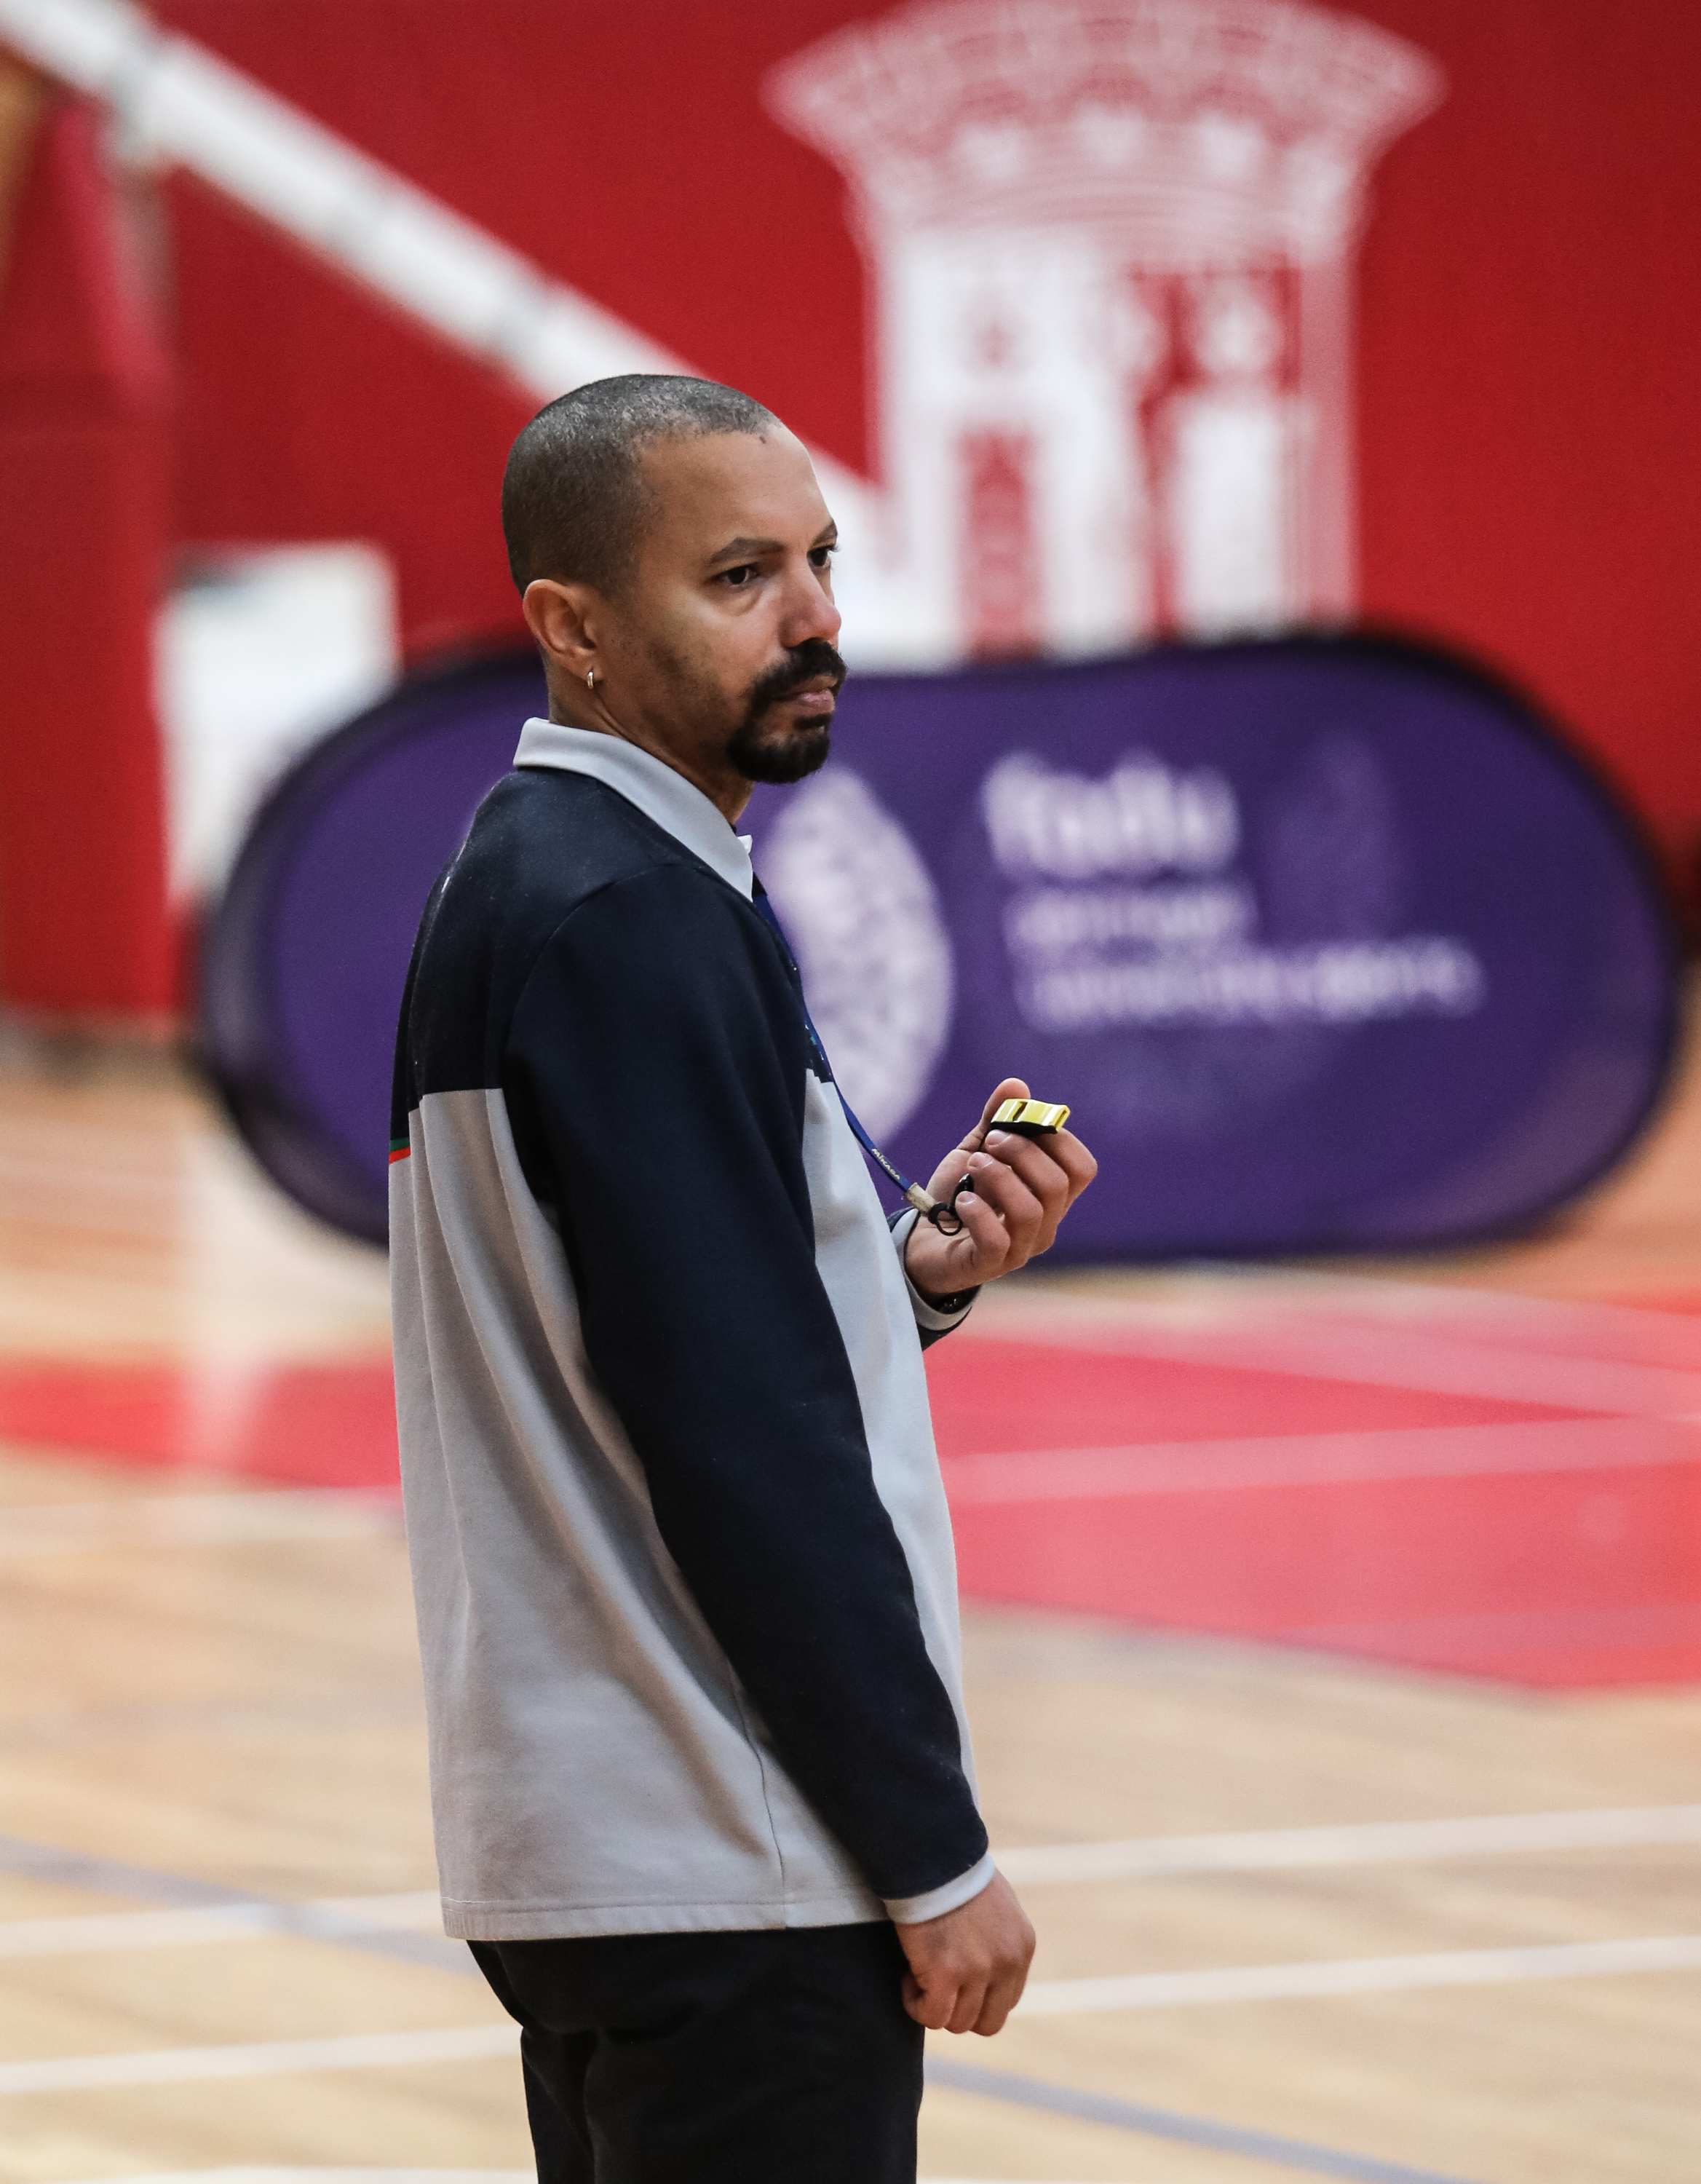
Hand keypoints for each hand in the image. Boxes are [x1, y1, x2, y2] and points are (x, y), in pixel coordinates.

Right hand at [895, 1870, 1034, 2034]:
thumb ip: (997, 1940)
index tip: (954, 1979)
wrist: (932, 1852)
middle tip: (936, 1985)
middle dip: (959, 2011)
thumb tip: (984, 1968)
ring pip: (957, 2022)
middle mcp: (1006, 1963)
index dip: (976, 1997)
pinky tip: (907, 1977)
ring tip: (917, 1973)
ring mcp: (978, 1970)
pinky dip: (915, 2005)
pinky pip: (931, 2015)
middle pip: (988, 2022)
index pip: (1006, 2000)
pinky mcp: (946, 1973)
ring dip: (934, 2005)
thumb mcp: (996, 1907)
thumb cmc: (955, 1872)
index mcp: (1021, 1946)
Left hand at [903, 1077, 1096, 1303]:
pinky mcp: (990, 1264)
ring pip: (1031, 1210)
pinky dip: (978, 1212)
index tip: (1021, 1124)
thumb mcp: (976, 1150)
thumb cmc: (959, 1195)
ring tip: (972, 1166)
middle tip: (990, 1142)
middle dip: (1022, 1152)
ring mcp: (1021, 1248)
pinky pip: (997, 1240)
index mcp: (1050, 1195)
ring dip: (998, 1177)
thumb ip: (996, 1120)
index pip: (1082, 1168)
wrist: (922, 1240)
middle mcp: (1045, 1223)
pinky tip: (962, 1200)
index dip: (1058, 1139)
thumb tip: (1016, 1085)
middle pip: (1058, 1184)